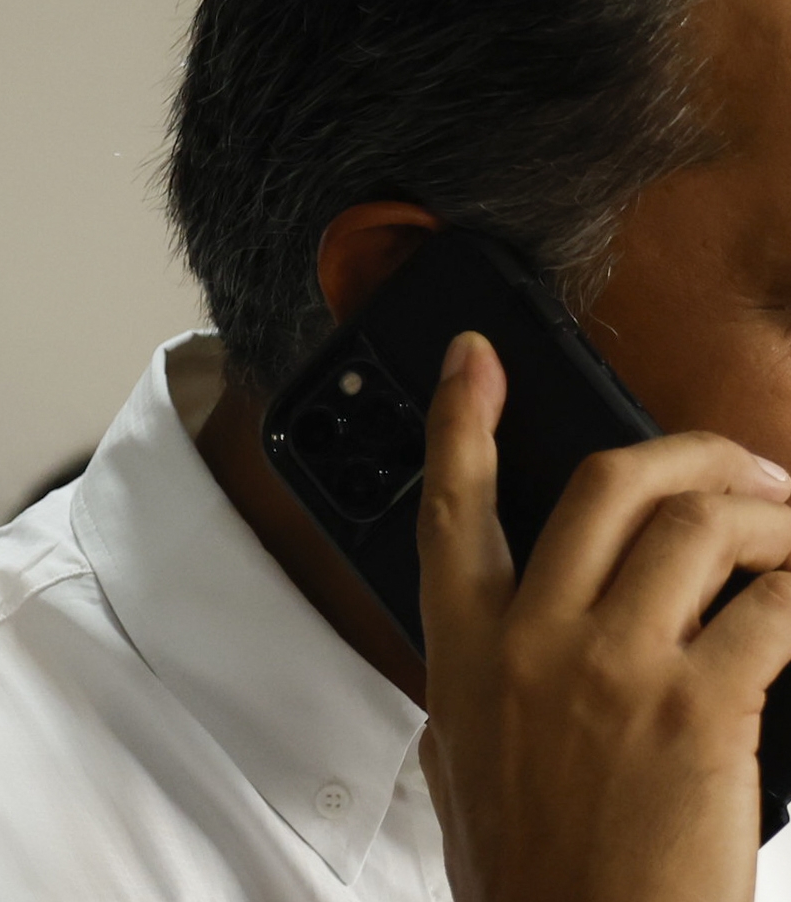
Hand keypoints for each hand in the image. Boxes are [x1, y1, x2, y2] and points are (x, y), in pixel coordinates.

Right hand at [416, 331, 790, 901]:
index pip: (451, 507)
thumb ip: (483, 680)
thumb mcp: (465, 759)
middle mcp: (535, 641)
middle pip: (607, 483)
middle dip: (686, 452)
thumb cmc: (528, 870)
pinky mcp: (699, 709)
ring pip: (700, 526)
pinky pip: (773, 607)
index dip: (457, 419)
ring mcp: (615, 668)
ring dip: (768, 515)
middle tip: (734, 466)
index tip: (474, 359)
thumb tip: (515, 636)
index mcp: (469, 650)